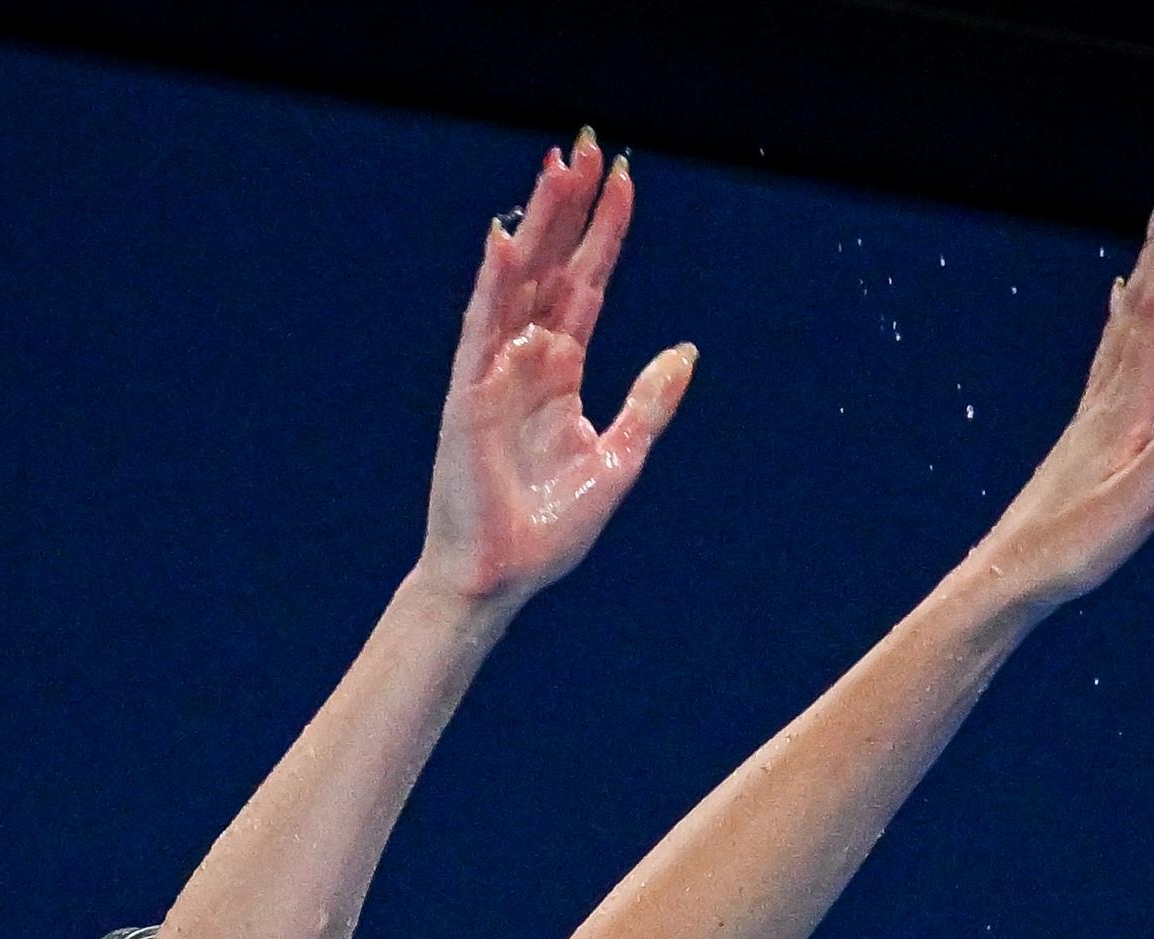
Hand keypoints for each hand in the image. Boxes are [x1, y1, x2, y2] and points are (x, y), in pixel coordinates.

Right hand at [419, 134, 696, 609]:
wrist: (501, 576)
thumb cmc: (549, 529)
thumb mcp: (619, 461)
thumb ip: (648, 405)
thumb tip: (685, 351)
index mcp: (562, 373)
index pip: (586, 286)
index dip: (605, 235)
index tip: (624, 182)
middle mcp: (528, 360)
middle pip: (553, 267)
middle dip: (570, 209)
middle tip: (587, 147)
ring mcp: (495, 371)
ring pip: (520, 281)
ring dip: (538, 225)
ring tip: (556, 167)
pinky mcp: (468, 393)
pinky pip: (482, 328)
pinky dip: (494, 283)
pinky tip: (509, 239)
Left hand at [974, 168, 1153, 616]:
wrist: (1012, 578)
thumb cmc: (1074, 549)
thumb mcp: (1140, 503)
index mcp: (1127, 408)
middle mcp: (1107, 398)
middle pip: (1141, 305)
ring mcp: (1095, 412)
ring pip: (1125, 324)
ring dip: (1147, 272)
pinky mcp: (1088, 430)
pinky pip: (1111, 354)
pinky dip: (1123, 317)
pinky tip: (1120, 305)